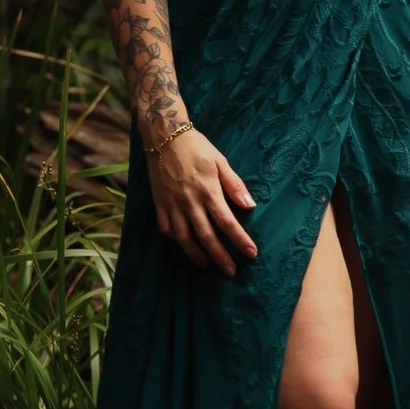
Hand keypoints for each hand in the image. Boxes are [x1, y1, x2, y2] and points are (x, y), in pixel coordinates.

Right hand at [145, 125, 258, 275]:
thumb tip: (250, 206)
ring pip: (184, 238)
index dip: (240, 240)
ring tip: (209, 266)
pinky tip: (185, 247)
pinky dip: (177, 241)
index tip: (251, 254)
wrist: (163, 136)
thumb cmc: (196, 147)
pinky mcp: (159, 204)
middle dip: (220, 257)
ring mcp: (172, 205)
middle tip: (231, 272)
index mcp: (208, 191)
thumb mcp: (220, 161)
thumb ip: (235, 185)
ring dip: (198, 255)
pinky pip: (167, 229)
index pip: (227, 222)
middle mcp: (189, 202)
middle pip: (206, 237)